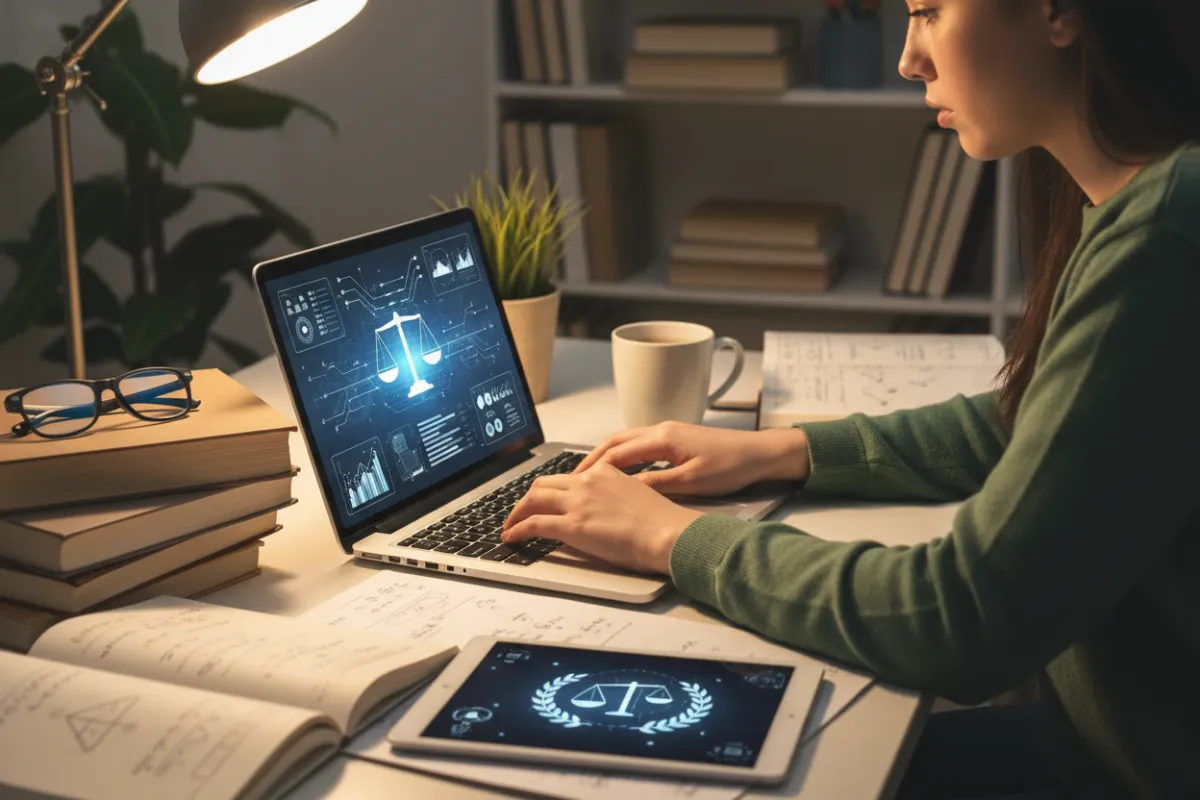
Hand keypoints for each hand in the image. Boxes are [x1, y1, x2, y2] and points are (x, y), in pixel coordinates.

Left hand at [501, 463, 703, 573]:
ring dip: (516, 512)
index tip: (545, 500)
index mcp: (605, 473)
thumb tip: (601, 510)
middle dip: (528, 498)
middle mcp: (587, 482)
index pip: (568, 477)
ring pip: (533, 499)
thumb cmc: (661, 523)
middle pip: (544, 483)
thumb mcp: (637, 496)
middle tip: (521, 512)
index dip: (552, 490)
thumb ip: (614, 496)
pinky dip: (517, 529)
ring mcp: (577, 502)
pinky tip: (512, 537)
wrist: (667, 533)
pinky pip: (534, 523)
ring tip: (510, 525)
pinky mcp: (571, 525)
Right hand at [573, 421, 810, 497]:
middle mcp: (661, 430)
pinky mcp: (677, 438)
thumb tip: (625, 489)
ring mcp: (669, 431)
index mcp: (662, 439)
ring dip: (606, 456)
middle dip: (592, 459)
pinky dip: (624, 455)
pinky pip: (640, 444)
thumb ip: (656, 484)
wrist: (761, 453)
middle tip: (573, 478)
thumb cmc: (732, 466)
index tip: (575, 482)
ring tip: (590, 475)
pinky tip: (621, 469)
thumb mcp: (691, 482)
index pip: (616, 452)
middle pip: (615, 442)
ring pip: (627, 441)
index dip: (593, 468)